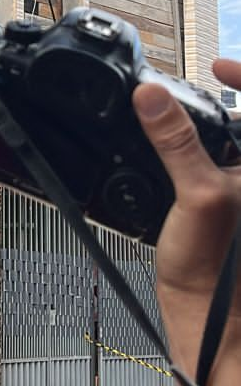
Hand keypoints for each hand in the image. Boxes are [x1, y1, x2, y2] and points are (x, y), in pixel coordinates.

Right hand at [133, 60, 240, 343]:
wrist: (211, 317)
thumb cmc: (217, 270)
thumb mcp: (197, 194)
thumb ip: (176, 140)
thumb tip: (152, 96)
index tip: (218, 67)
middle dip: (230, 100)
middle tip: (205, 88)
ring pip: (233, 144)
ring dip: (217, 127)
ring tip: (186, 121)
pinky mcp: (230, 204)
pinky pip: (221, 164)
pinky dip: (205, 150)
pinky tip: (180, 157)